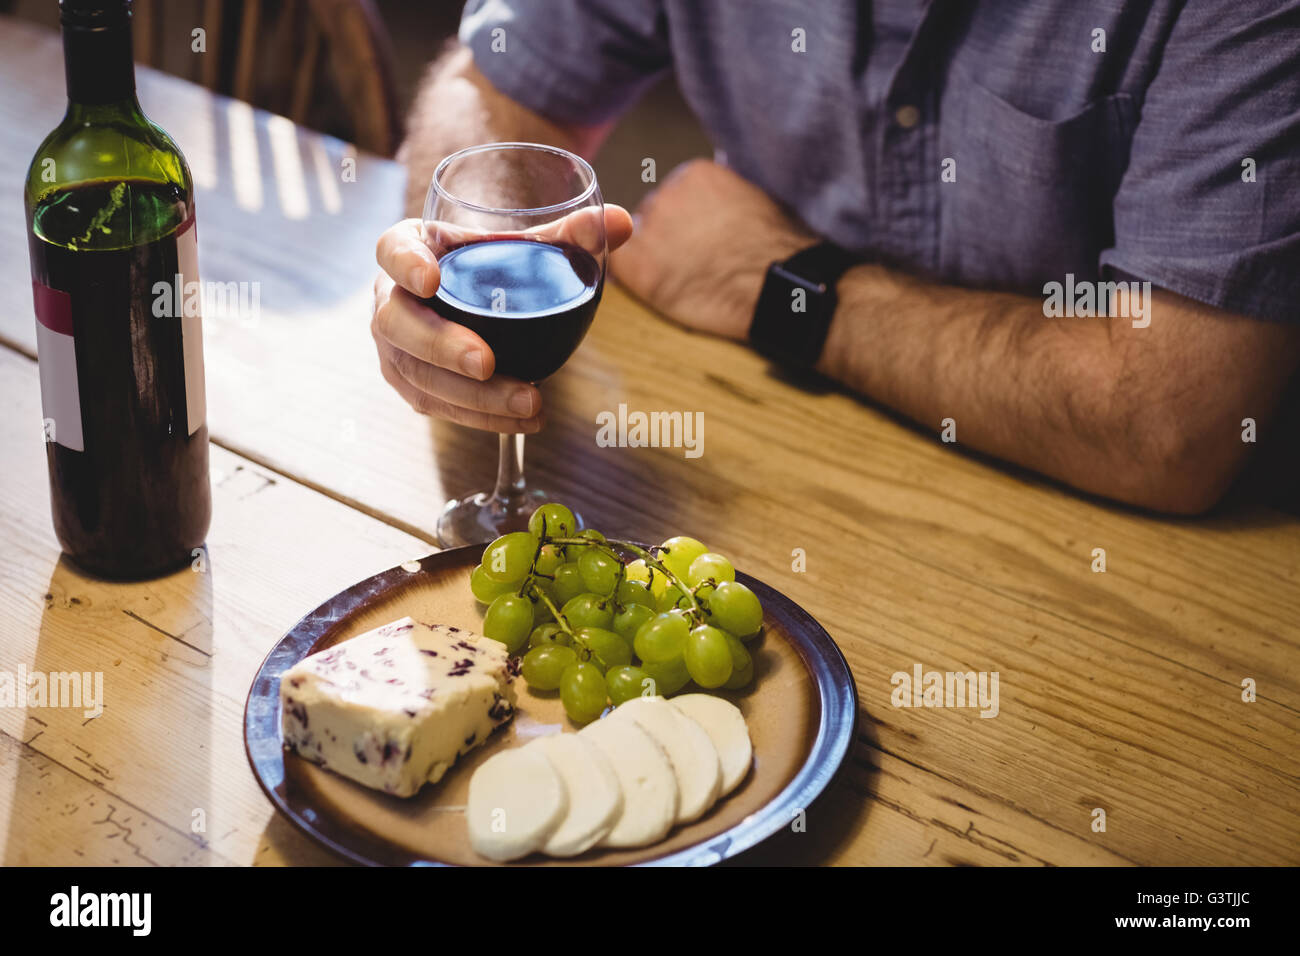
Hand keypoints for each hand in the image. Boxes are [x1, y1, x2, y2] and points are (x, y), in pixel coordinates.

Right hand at [372, 207, 633, 431]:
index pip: (392, 250)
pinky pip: (436, 407)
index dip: (405, 264)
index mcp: (411, 249)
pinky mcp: (410, 384)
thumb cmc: (493, 268)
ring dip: (471, 396)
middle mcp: (390, 298)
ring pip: (417, 376)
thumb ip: (570, 236)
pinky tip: (522, 420)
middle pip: (397, 324)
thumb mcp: (524, 248)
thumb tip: (622, 222)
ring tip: (528, 400)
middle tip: (487, 362)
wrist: (474, 306)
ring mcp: (395, 347)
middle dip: (441, 347)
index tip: (431, 278)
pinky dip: (481, 417)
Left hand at [610, 159, 813, 339]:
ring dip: (651, 259)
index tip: (697, 242)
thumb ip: (721, 198)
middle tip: (691, 265)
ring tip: (685, 280)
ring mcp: (650, 229)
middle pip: (649, 217)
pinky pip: (620, 267)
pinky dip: (635, 278)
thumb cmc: (778, 251)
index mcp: (694, 175)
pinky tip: (662, 287)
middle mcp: (666, 194)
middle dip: (664, 240)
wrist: (775, 284)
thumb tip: (714, 206)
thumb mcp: (754, 201)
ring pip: (635, 242)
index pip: (672, 196)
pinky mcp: (639, 265)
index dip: (682, 224)